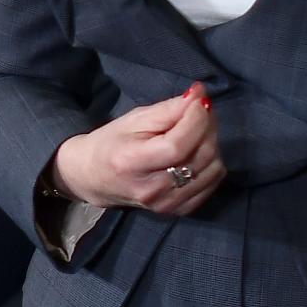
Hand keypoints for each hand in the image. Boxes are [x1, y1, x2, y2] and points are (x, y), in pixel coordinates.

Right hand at [49, 87, 224, 215]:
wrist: (94, 178)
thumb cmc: (111, 143)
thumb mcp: (134, 119)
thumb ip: (168, 109)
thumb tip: (200, 96)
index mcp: (132, 163)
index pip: (177, 145)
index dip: (196, 120)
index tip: (200, 100)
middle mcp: (152, 189)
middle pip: (199, 156)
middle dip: (207, 126)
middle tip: (200, 110)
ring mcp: (167, 204)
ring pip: (212, 169)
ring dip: (212, 143)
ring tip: (197, 131)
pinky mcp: (179, 210)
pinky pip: (212, 183)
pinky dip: (212, 163)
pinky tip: (197, 152)